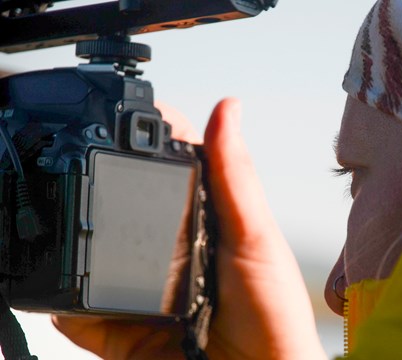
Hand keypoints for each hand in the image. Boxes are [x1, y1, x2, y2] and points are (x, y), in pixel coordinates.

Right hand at [53, 99, 325, 359]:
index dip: (141, 143)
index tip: (115, 116)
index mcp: (204, 224)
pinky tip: (56, 295)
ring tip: (58, 228)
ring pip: (94, 263)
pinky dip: (65, 308)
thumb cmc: (274, 315)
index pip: (166, 172)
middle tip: (72, 172)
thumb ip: (234, 179)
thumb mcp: (255, 239)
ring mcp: (143, 295)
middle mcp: (170, 255)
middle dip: (95, 196)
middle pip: (122, 215)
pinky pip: (81, 318)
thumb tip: (228, 107)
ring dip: (75, 249)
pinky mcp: (123, 335)